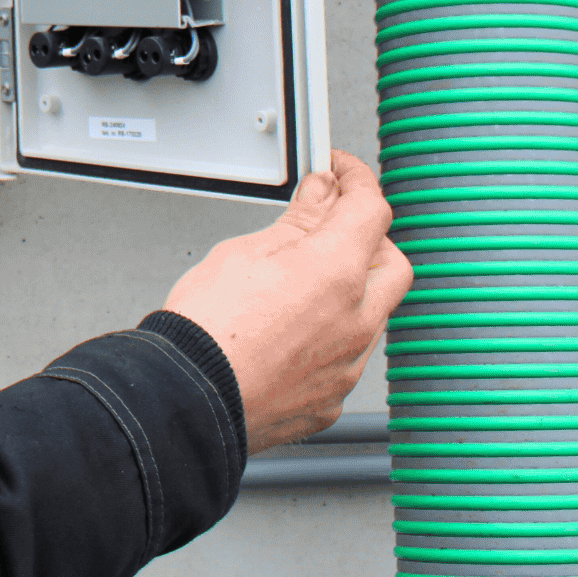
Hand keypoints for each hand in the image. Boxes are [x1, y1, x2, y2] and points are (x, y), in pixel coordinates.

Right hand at [163, 150, 412, 453]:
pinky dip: (329, 339)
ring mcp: (347, 366)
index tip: (342, 175)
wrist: (186, 396)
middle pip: (391, 263)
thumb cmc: (205, 329)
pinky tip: (290, 334)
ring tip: (299, 285)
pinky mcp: (331, 401)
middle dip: (368, 239)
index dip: (357, 181)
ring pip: (373, 315)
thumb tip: (320, 197)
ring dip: (351, 292)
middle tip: (330, 225)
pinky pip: (347, 359)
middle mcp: (356, 321)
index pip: (371, 208)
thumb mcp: (244, 253)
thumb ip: (296, 224)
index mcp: (336, 273)